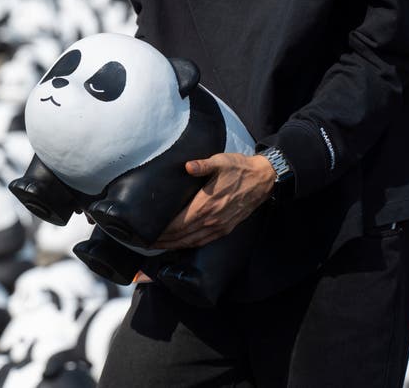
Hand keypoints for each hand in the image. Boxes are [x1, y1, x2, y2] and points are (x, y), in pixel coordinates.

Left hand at [153, 153, 275, 249]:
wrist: (263, 179)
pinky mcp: (226, 229)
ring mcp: (219, 226)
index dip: (161, 231)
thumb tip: (188, 166)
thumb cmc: (239, 168)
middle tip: (145, 243)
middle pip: (181, 236)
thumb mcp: (220, 161)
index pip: (178, 224)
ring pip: (191, 242)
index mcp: (206, 205)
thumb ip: (202, 165)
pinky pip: (203, 241)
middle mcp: (211, 219)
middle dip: (162, 241)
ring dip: (173, 246)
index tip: (147, 233)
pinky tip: (180, 244)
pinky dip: (189, 245)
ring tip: (158, 246)